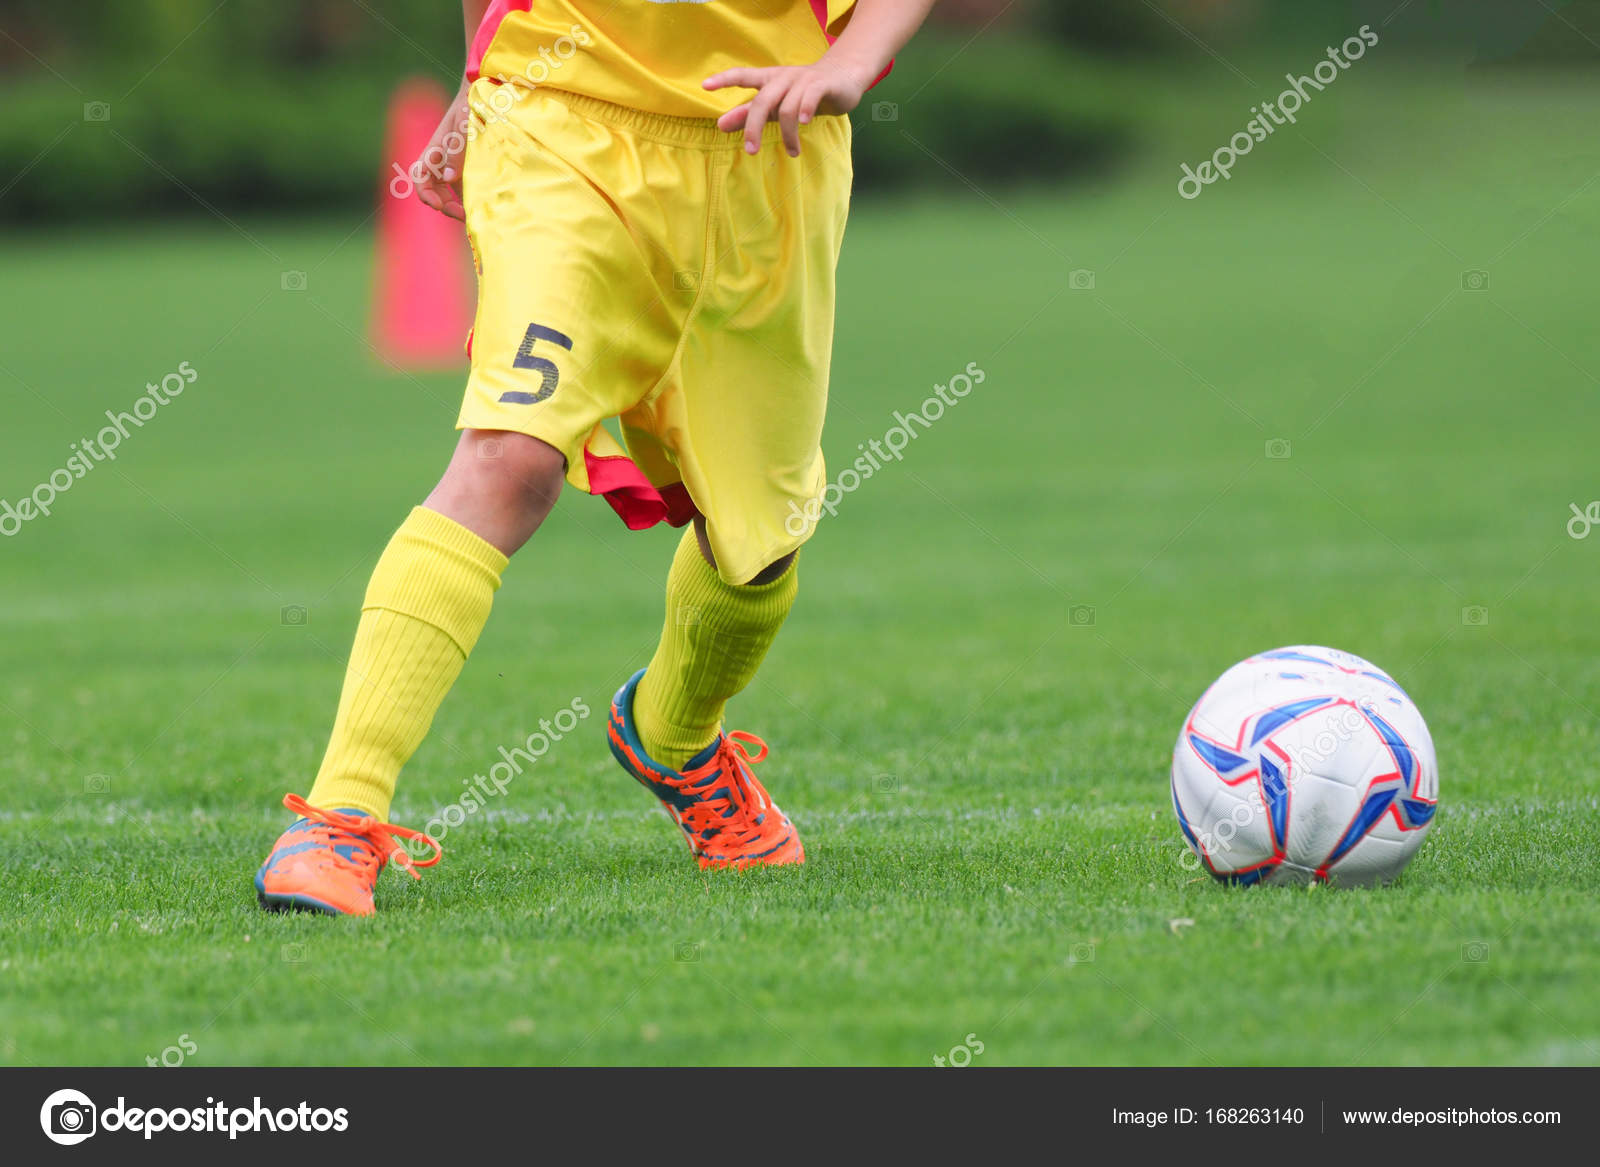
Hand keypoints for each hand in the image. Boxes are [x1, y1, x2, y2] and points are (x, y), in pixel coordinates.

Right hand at [414, 82, 471, 220]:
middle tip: (463, 214)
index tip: (440, 205)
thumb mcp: (465, 126)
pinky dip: (467, 198)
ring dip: (456, 205)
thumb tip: (448, 178)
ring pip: (446, 192)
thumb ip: (456, 152)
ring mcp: (451, 163)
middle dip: (445, 205)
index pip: (420, 176)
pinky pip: (460, 188)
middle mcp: (439, 159)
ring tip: (473, 213)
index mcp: (435, 149)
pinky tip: (481, 204)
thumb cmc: (472, 106)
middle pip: (432, 190)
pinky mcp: (463, 166)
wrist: (482, 92)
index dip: (426, 193)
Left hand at [704, 57, 875, 156]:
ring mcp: (803, 80)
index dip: (724, 80)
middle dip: (754, 126)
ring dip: (788, 134)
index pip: (743, 75)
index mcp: (769, 80)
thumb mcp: (774, 105)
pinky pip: (810, 97)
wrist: (843, 77)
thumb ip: (748, 114)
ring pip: (788, 107)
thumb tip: (720, 125)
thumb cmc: (802, 93)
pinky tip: (804, 124)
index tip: (705, 86)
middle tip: (750, 150)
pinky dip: (805, 111)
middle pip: (763, 101)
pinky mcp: (822, 85)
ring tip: (793, 152)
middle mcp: (783, 78)